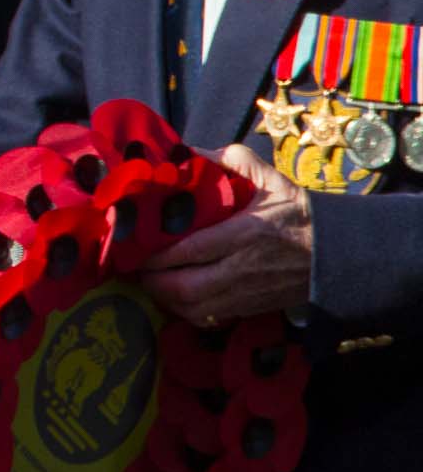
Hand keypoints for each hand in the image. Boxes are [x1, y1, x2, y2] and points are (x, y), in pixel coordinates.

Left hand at [139, 143, 312, 323]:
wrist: (338, 251)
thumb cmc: (298, 212)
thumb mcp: (270, 178)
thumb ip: (231, 161)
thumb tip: (189, 152)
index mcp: (246, 232)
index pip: (192, 249)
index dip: (158, 253)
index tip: (134, 245)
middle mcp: (243, 268)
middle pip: (187, 287)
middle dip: (154, 280)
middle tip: (133, 266)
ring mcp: (247, 293)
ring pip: (195, 308)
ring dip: (165, 298)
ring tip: (148, 280)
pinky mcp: (252, 308)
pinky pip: (210, 319)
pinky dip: (186, 312)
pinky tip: (174, 297)